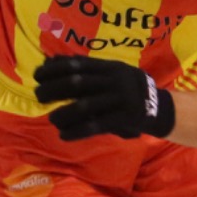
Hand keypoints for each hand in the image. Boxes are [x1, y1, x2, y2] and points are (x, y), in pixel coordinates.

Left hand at [32, 55, 174, 140]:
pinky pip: (96, 125)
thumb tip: (52, 61)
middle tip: (38, 95)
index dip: (54, 68)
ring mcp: (120, 99)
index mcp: (109, 67)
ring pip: (85, 106)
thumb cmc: (127, 88)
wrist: (159, 107)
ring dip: (64, 113)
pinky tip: (64, 135)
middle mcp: (114, 80)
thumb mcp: (112, 72)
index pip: (77, 65)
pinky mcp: (124, 118)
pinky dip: (77, 131)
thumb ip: (87, 69)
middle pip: (77, 83)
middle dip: (53, 89)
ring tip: (52, 118)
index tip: (37, 74)